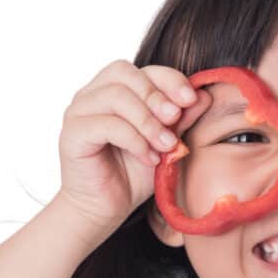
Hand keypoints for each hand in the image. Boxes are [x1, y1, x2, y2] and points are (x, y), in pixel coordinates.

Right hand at [55, 59, 211, 234]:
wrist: (106, 208)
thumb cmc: (134, 174)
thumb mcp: (167, 143)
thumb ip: (182, 119)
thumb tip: (204, 95)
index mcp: (115, 89)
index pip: (143, 69)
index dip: (170, 79)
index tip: (191, 100)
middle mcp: (93, 94)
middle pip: (125, 73)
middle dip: (156, 95)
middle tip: (175, 120)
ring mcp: (79, 111)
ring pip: (116, 96)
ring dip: (148, 121)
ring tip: (166, 145)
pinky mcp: (72, 133)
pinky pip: (107, 125)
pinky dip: (135, 140)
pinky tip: (149, 158)